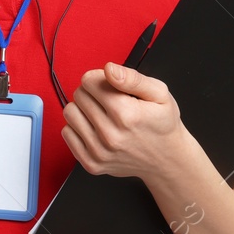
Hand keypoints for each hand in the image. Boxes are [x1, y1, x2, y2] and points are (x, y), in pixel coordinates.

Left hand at [62, 62, 185, 179]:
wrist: (166, 159)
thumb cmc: (162, 124)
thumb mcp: (159, 93)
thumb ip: (132, 78)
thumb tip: (109, 69)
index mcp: (127, 114)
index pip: (89, 81)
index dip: (99, 79)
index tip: (110, 86)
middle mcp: (111, 134)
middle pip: (79, 95)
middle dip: (92, 93)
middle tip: (109, 102)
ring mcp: (100, 152)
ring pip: (70, 113)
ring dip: (83, 109)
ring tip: (102, 115)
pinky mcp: (92, 163)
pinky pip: (67, 133)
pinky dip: (78, 128)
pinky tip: (96, 129)